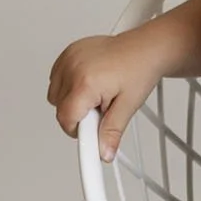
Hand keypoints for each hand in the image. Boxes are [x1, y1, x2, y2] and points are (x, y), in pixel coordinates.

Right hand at [46, 29, 163, 160]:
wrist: (146, 48)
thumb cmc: (140, 70)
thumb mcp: (129, 106)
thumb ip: (112, 132)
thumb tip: (104, 153)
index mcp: (86, 82)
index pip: (66, 119)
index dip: (79, 131)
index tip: (92, 135)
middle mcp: (73, 68)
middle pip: (59, 109)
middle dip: (78, 116)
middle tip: (102, 109)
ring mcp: (68, 58)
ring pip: (54, 95)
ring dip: (71, 101)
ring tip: (98, 95)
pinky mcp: (68, 53)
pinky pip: (56, 78)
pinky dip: (68, 86)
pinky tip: (89, 85)